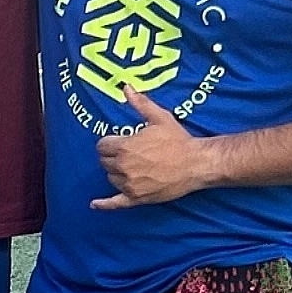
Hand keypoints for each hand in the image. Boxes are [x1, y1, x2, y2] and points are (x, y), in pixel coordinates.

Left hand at [93, 89, 218, 205]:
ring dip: (116, 173)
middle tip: (127, 154)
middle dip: (112, 157)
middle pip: (104, 162)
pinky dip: (104, 204)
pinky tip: (94, 204)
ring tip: (132, 167)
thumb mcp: (159, 118)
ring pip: (110, 179)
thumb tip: (127, 88)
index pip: (102, 146)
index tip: (117, 142)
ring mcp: (129, 184)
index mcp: (125, 147)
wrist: (196, 163)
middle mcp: (123, 167)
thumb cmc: (178, 140)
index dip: (109, 142)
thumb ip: (140, 103)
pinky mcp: (137, 198)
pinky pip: (115, 203)